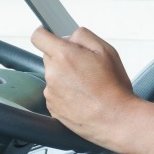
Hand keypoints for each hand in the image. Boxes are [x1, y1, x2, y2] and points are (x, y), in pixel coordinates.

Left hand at [32, 26, 136, 140]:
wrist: (115, 119)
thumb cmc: (113, 87)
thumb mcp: (106, 50)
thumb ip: (83, 36)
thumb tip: (69, 37)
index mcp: (63, 55)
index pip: (39, 37)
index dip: (45, 34)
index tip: (49, 36)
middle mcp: (52, 73)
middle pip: (49, 57)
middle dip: (63, 58)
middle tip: (85, 67)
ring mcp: (50, 92)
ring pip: (54, 76)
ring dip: (66, 77)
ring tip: (87, 86)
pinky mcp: (52, 108)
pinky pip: (56, 94)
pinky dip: (66, 94)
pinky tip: (83, 98)